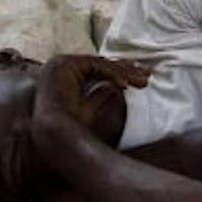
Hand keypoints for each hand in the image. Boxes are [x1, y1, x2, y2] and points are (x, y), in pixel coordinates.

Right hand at [34, 54, 153, 133]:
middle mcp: (60, 69)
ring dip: (124, 73)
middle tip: (145, 75)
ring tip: (143, 81)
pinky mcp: (64, 64)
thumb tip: (117, 86)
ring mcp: (60, 65)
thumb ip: (101, 94)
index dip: (118, 73)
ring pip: (100, 64)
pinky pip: (96, 66)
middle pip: (99, 65)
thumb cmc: (72, 128)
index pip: (95, 70)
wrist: (56, 137)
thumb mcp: (92, 108)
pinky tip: (126, 86)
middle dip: (125, 70)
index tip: (138, 79)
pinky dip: (112, 74)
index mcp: (65, 78)